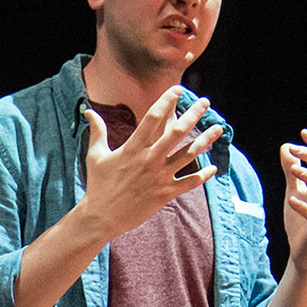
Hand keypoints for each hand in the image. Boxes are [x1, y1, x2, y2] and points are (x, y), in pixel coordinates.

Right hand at [78, 88, 223, 241]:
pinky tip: (213, 167)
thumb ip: (97, 131)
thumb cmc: (98, 185)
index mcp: (133, 147)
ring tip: (218, 128)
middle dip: (193, 114)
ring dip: (206, 140)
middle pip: (177, 132)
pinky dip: (203, 175)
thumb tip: (88, 111)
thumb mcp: (95, 155)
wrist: (101, 216)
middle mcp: (149, 159)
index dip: (166, 101)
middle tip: (205, 102)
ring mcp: (159, 176)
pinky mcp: (165, 193)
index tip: (177, 90)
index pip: (153, 117)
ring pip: (189, 154)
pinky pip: (189, 182)